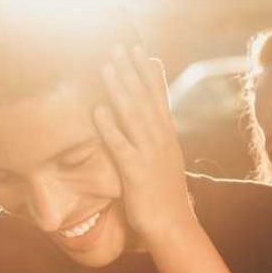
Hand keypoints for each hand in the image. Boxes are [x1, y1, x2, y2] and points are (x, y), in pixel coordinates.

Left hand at [93, 45, 194, 239]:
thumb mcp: (164, 161)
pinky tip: (98, 110)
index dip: (147, 72)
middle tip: (118, 46)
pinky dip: (110, 127)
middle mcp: (161, 140)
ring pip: (133, 115)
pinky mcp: (137, 172)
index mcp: (167, 137)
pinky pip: (121, 145)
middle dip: (131, 71)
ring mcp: (150, 155)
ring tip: (106, 66)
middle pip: (145, 99)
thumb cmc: (164, 195)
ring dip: (120, 89)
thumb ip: (156, 139)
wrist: (173, 226)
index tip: (139, 49)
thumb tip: (151, 121)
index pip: (157, 97)